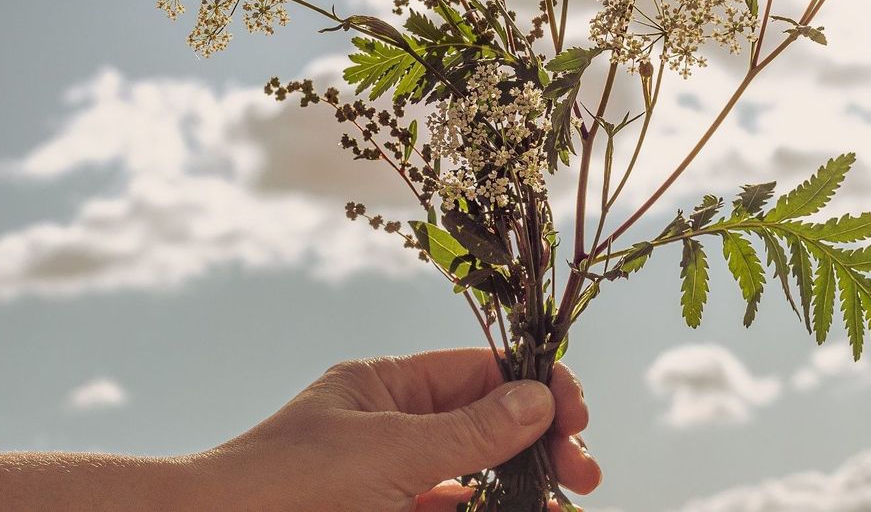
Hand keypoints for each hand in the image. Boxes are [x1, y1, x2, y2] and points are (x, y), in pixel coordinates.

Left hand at [202, 347, 600, 510]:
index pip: (478, 371)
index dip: (533, 385)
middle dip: (543, 441)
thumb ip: (469, 430)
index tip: (576, 413)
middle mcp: (395, 430)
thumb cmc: (286, 484)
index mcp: (386, 388)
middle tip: (585, 471)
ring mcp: (394, 482)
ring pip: (480, 477)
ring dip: (527, 486)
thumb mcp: (388, 451)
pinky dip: (495, 511)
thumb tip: (540, 397)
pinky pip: (455, 510)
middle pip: (489, 424)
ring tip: (568, 501)